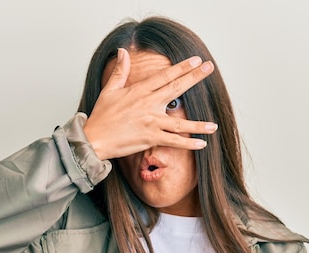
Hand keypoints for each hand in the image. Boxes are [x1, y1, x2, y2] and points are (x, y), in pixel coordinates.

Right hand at [83, 48, 216, 160]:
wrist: (94, 139)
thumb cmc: (101, 116)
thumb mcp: (109, 90)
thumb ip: (120, 71)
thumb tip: (123, 51)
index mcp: (139, 91)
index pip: (165, 76)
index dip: (182, 67)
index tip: (195, 60)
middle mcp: (148, 104)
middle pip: (176, 88)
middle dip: (195, 78)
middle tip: (209, 68)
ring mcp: (151, 122)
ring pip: (180, 123)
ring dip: (199, 124)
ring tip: (214, 125)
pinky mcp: (151, 138)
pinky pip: (174, 142)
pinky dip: (188, 144)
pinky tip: (202, 144)